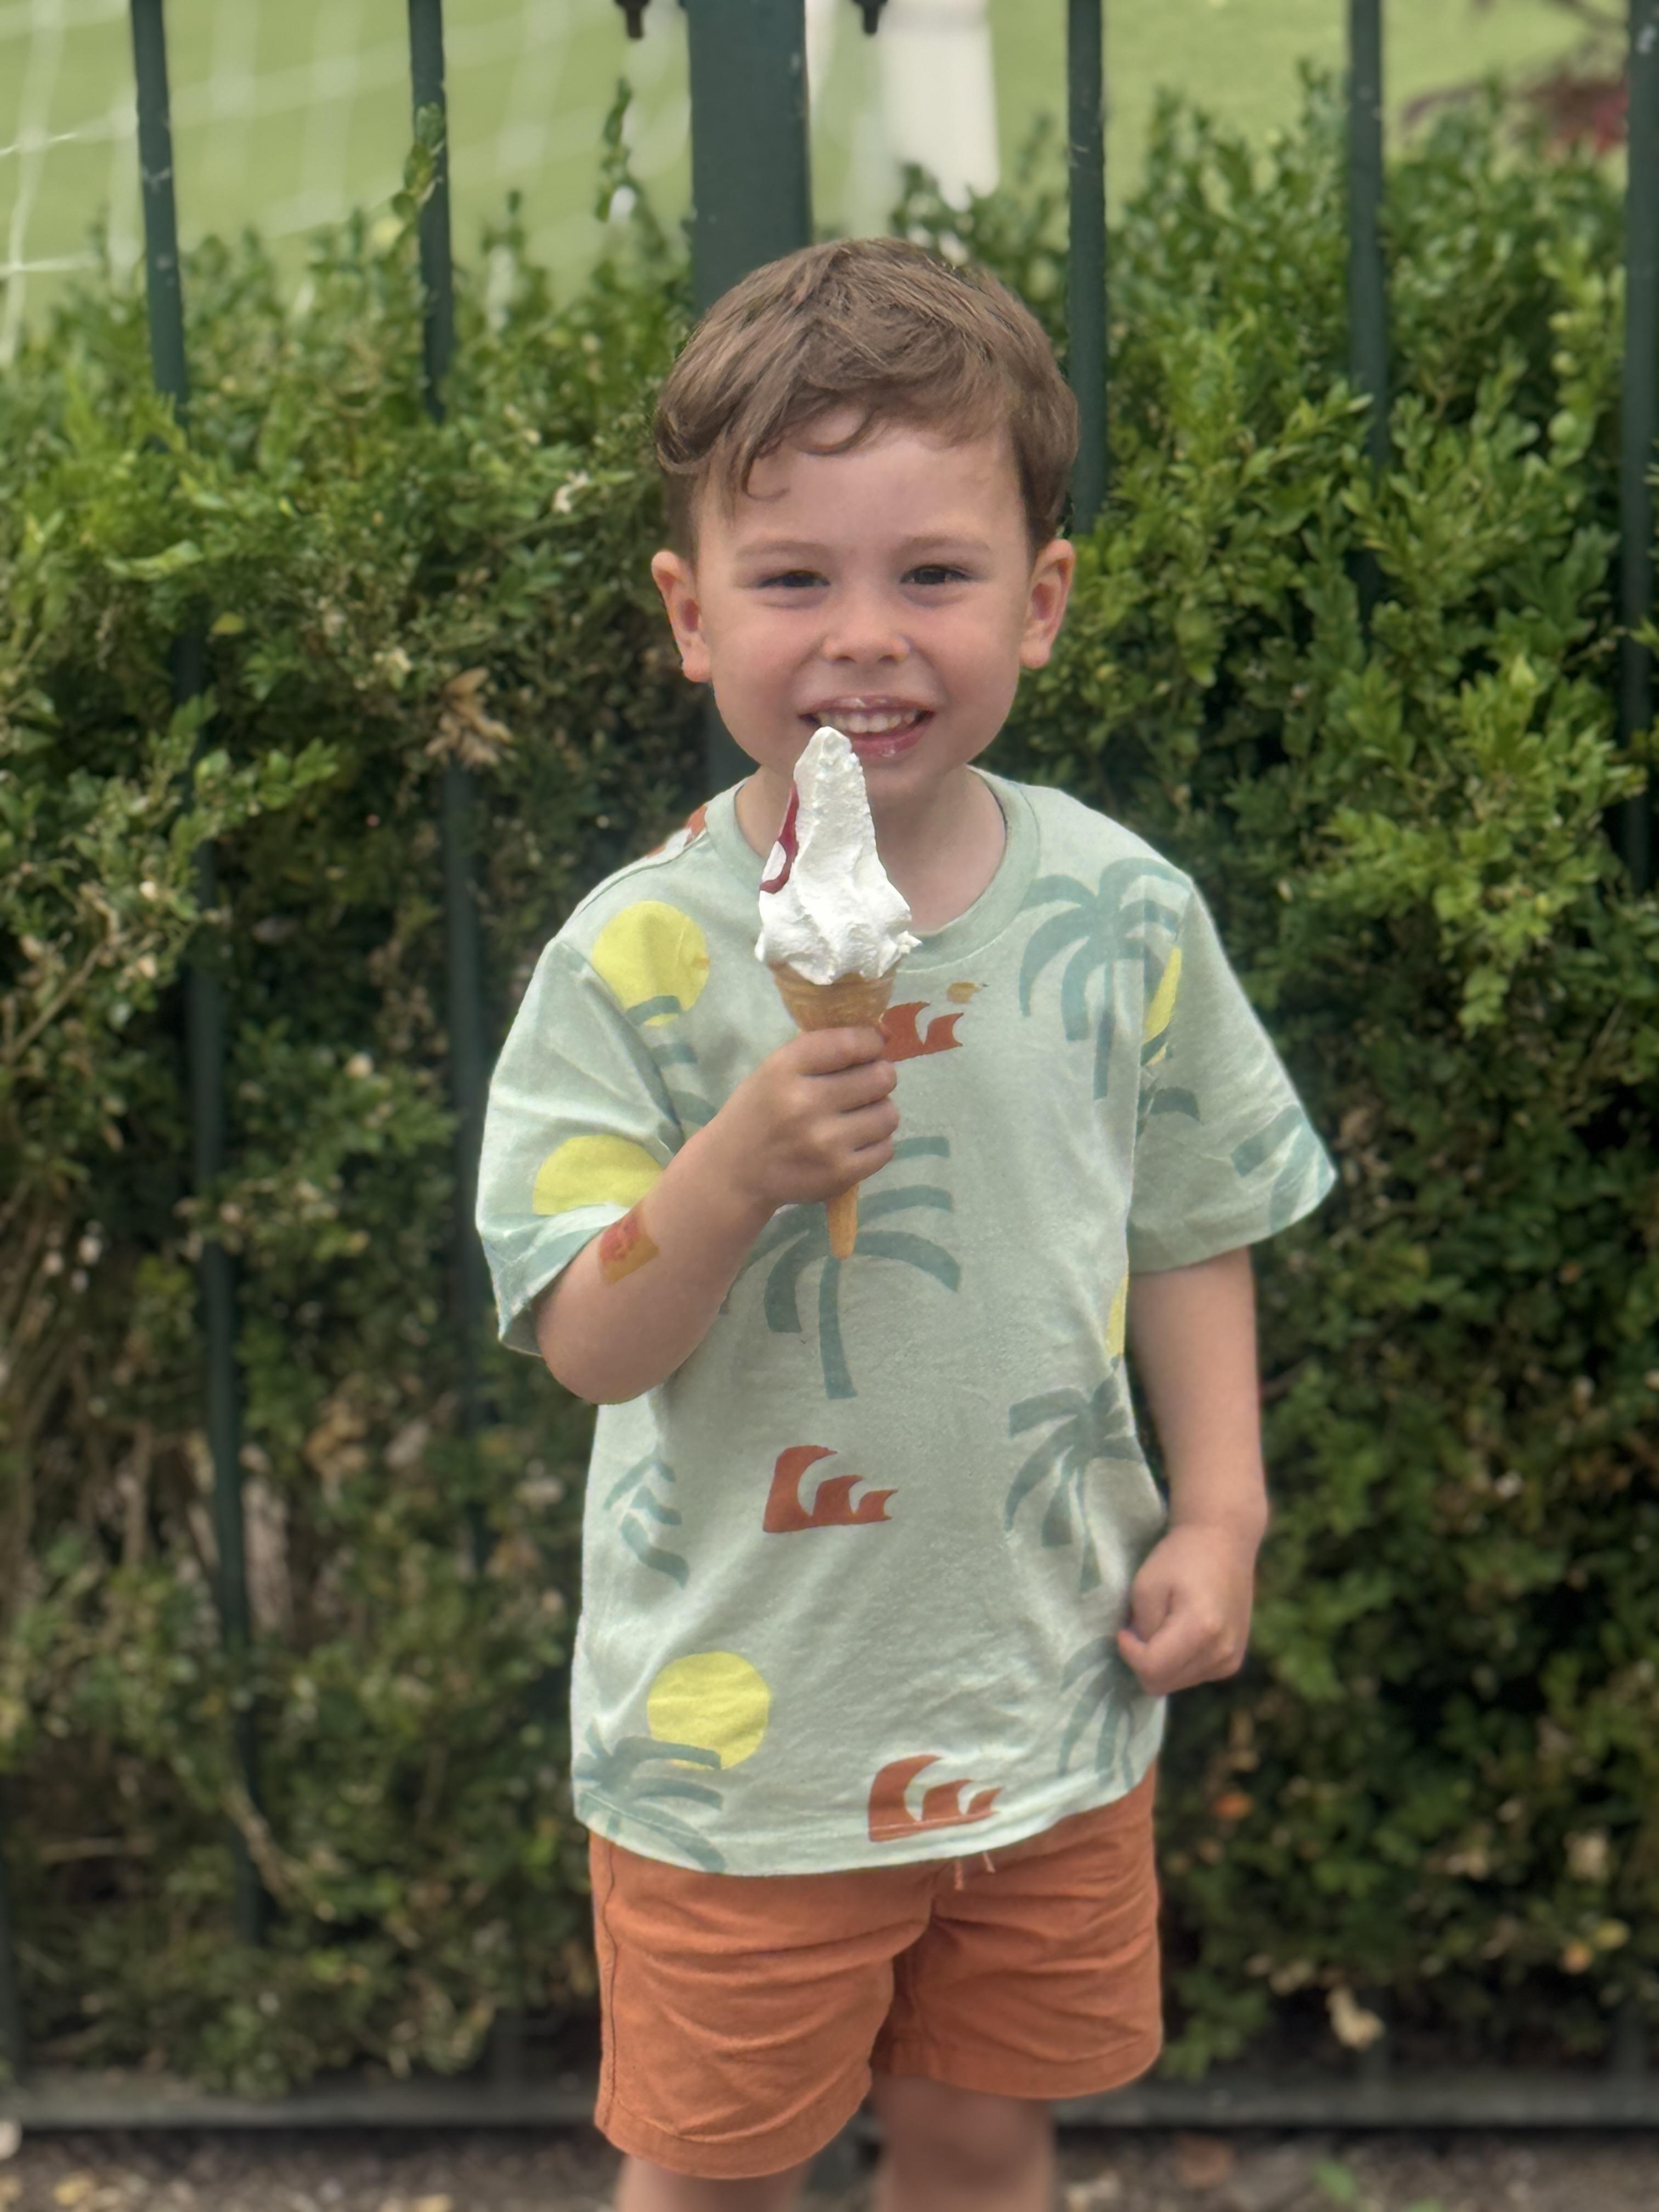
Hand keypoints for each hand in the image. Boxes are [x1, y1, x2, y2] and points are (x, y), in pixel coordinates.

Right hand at [706, 1027, 897, 1218]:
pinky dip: (876, 1143)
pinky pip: (886, 1149)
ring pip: (888, 1114)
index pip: (851, 1043)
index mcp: (784, 1069)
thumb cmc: (760, 1112)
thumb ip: (825, 1048)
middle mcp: (805, 1104)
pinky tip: (854, 1141)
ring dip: (879, 1111)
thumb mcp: (777, 1069)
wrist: (734, 1172)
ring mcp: (824, 1143)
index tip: (871, 1048)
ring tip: (858, 1116)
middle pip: (880, 1078)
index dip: (871, 1042)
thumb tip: (886, 1034)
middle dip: (879, 1077)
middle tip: (864, 1086)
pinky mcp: (839, 1174)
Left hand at [1116, 1518, 1260, 1695]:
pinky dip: (1178, 1662)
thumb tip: (1141, 1654)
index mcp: (1202, 1629)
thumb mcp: (1147, 1585)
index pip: (1151, 1669)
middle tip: (1142, 1625)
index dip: (1129, 1652)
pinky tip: (1181, 1632)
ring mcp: (1230, 1659)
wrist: (1223, 1542)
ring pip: (1175, 1684)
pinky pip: (1191, 1676)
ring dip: (1161, 1662)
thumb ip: (1141, 1626)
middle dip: (1143, 1660)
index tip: (1125, 1627)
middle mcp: (1222, 1651)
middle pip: (1162, 1684)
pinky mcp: (1232, 1661)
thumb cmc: (1180, 1557)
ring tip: (1165, 1624)